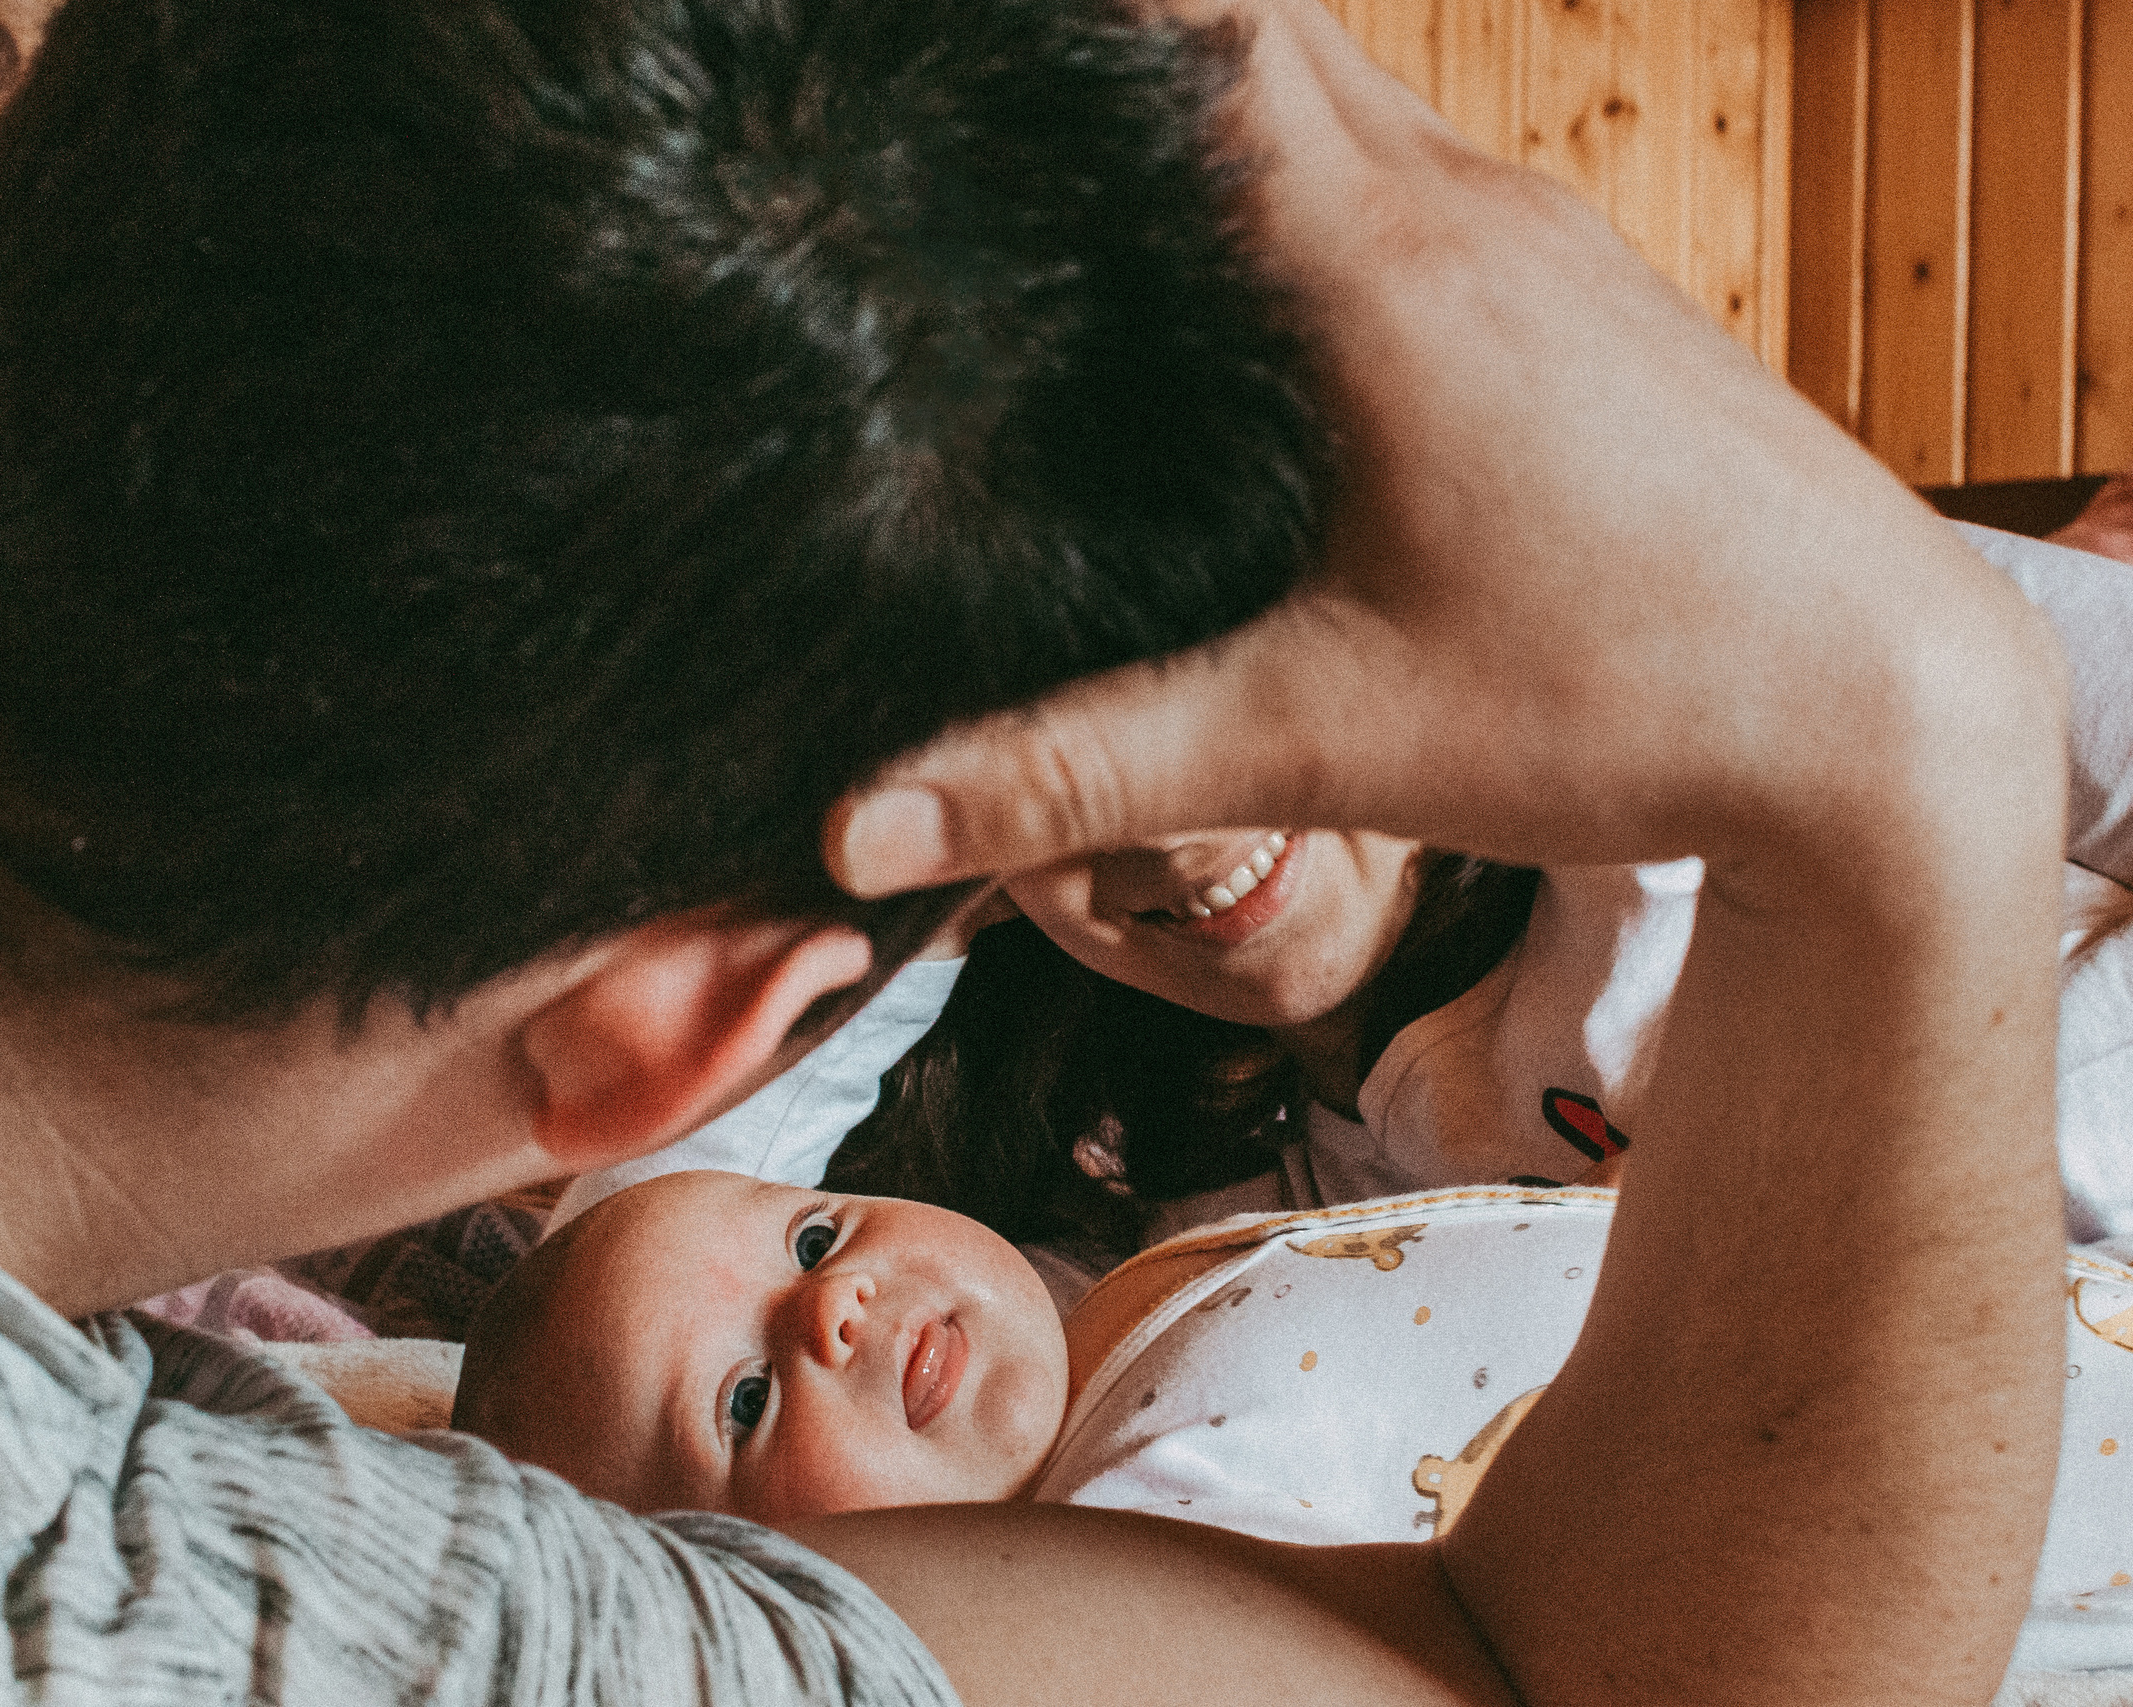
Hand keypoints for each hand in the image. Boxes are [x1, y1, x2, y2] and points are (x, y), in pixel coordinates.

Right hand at [826, 0, 2046, 899]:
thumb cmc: (1628, 705)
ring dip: (1204, 103)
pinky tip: (1246, 275)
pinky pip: (1406, 159)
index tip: (930, 70)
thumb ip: (1076, 767)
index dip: (1053, 42)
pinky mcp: (1578, 284)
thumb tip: (860, 828)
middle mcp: (1461, 208)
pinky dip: (1298, 166)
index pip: (1188, 48)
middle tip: (969, 118)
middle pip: (1249, 31)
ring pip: (1335, 88)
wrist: (1890, 711)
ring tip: (1069, 173)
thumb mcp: (1320, 740)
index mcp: (1378, 272)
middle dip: (1107, 53)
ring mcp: (1536, 232)